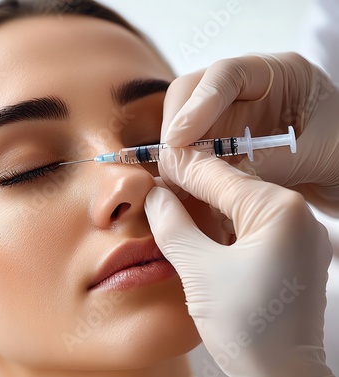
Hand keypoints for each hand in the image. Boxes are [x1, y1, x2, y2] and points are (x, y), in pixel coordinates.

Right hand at [144, 148, 333, 375]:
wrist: (281, 376)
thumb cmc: (247, 327)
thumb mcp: (198, 269)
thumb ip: (172, 225)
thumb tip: (155, 196)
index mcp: (278, 211)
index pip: (218, 176)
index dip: (182, 167)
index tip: (157, 156)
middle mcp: (295, 216)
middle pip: (231, 188)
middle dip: (192, 185)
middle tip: (158, 184)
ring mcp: (297, 235)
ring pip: (239, 206)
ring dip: (205, 204)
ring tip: (171, 201)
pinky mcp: (291, 253)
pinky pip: (250, 225)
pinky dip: (221, 223)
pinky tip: (198, 224)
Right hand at [162, 53, 338, 215]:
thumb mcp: (317, 154)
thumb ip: (266, 162)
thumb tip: (215, 178)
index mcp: (280, 75)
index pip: (226, 75)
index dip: (197, 105)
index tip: (178, 139)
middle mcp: (250, 93)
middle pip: (193, 95)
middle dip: (178, 129)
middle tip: (173, 165)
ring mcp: (236, 120)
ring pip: (188, 128)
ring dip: (179, 154)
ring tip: (176, 183)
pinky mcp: (228, 149)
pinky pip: (196, 155)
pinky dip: (188, 172)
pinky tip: (188, 190)